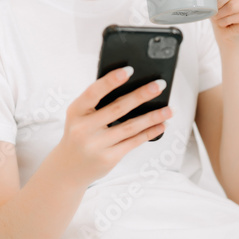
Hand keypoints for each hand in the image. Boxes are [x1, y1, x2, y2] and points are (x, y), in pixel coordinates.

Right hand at [54, 67, 172, 187]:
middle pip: (118, 108)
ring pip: (130, 127)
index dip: (111, 81)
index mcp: (75, 112)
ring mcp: (96, 145)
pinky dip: (149, 132)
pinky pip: (133, 142)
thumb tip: (132, 87)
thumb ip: (97, 104)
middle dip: (141, 95)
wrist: (69, 168)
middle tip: (159, 85)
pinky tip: (161, 125)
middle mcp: (84, 129)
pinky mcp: (109, 158)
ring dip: (152, 116)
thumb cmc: (79, 134)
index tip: (129, 70)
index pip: (93, 92)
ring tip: (169, 109)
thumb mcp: (79, 117)